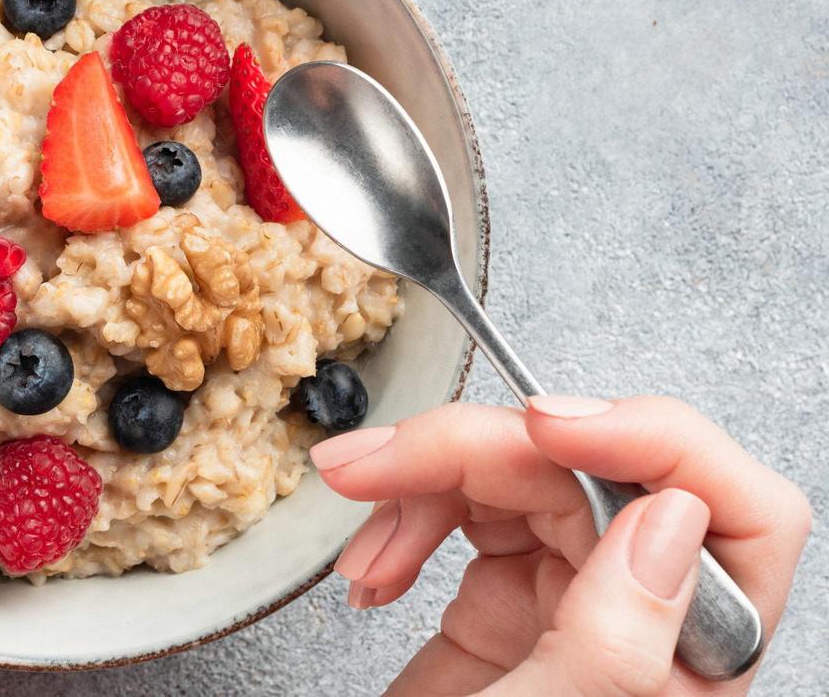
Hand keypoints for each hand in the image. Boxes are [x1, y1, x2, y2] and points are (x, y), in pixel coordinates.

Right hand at [312, 396, 810, 695]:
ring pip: (522, 480)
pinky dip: (406, 517)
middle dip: (474, 451)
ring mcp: (575, 609)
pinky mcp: (505, 603)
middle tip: (382, 462)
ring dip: (422, 480)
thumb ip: (614, 649)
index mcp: (693, 665)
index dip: (653, 443)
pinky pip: (467, 512)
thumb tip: (671, 522)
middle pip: (594, 475)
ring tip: (357, 516)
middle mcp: (647, 626)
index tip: (547, 429)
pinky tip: (373, 567)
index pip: (737, 513)